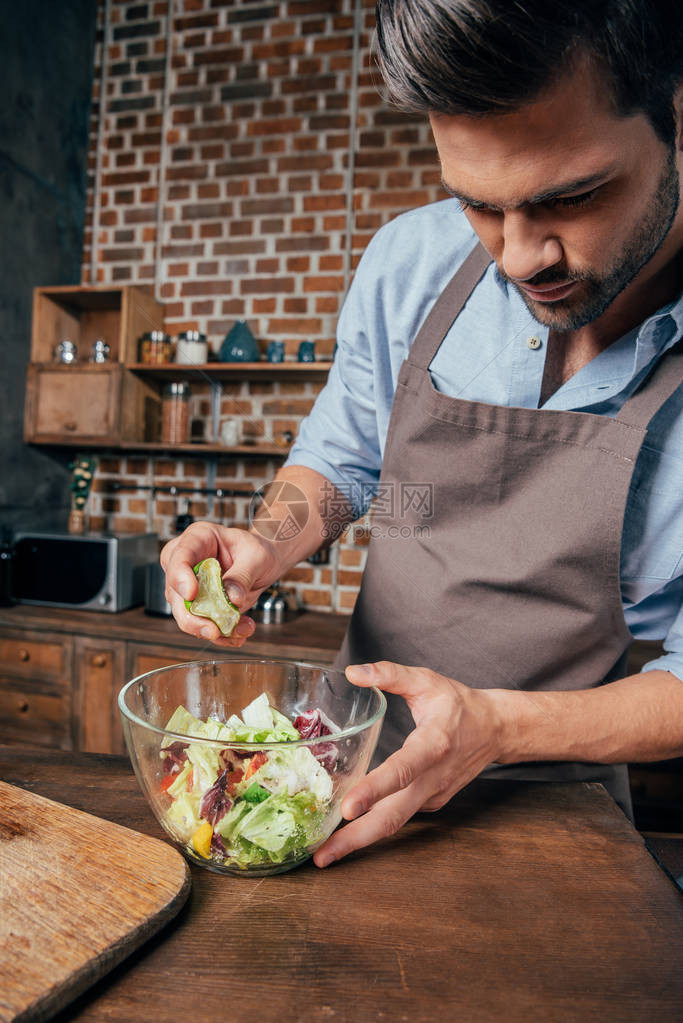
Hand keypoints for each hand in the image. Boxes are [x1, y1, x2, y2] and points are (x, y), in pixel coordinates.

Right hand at [160, 521, 279, 647]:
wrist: (264, 564)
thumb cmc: (257, 551)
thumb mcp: (257, 557)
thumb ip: (243, 575)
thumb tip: (232, 598)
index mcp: (197, 539)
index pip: (180, 556)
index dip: (180, 577)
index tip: (191, 594)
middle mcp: (186, 562)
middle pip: (175, 592)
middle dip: (193, 617)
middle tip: (213, 630)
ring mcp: (189, 586)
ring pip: (186, 615)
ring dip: (212, 629)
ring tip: (242, 628)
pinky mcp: (199, 606)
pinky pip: (203, 625)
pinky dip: (221, 636)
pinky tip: (238, 635)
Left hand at [313, 661, 502, 866]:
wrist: (495, 729)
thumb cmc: (457, 703)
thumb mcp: (426, 680)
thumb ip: (390, 674)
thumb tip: (353, 672)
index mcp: (433, 743)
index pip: (402, 770)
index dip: (374, 790)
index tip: (348, 808)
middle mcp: (433, 777)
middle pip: (393, 815)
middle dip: (356, 838)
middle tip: (321, 857)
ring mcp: (433, 795)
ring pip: (394, 823)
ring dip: (359, 841)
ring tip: (324, 856)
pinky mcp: (431, 803)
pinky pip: (399, 816)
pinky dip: (373, 826)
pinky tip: (345, 832)